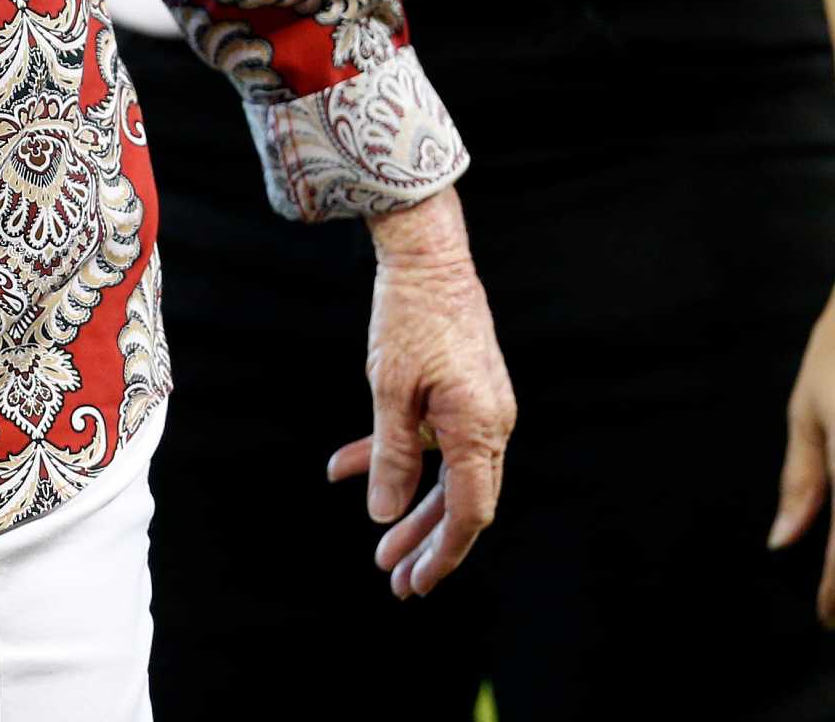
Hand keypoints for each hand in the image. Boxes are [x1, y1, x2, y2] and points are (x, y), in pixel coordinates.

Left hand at [326, 188, 515, 600]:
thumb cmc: (410, 315)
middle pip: (461, 499)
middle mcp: (490, 421)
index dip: (443, 554)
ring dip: (410, 504)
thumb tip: (383, 513)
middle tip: (392, 578)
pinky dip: (397, 453)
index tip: (415, 583)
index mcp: (480, 426)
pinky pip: (434, 436)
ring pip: (446, 472)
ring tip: (376, 541)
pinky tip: (345, 465)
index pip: (469, 512)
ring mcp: (479, 405)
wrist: (428, 252)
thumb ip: (391, 456)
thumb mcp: (390, 390)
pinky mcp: (463, 389)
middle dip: (425, 541)